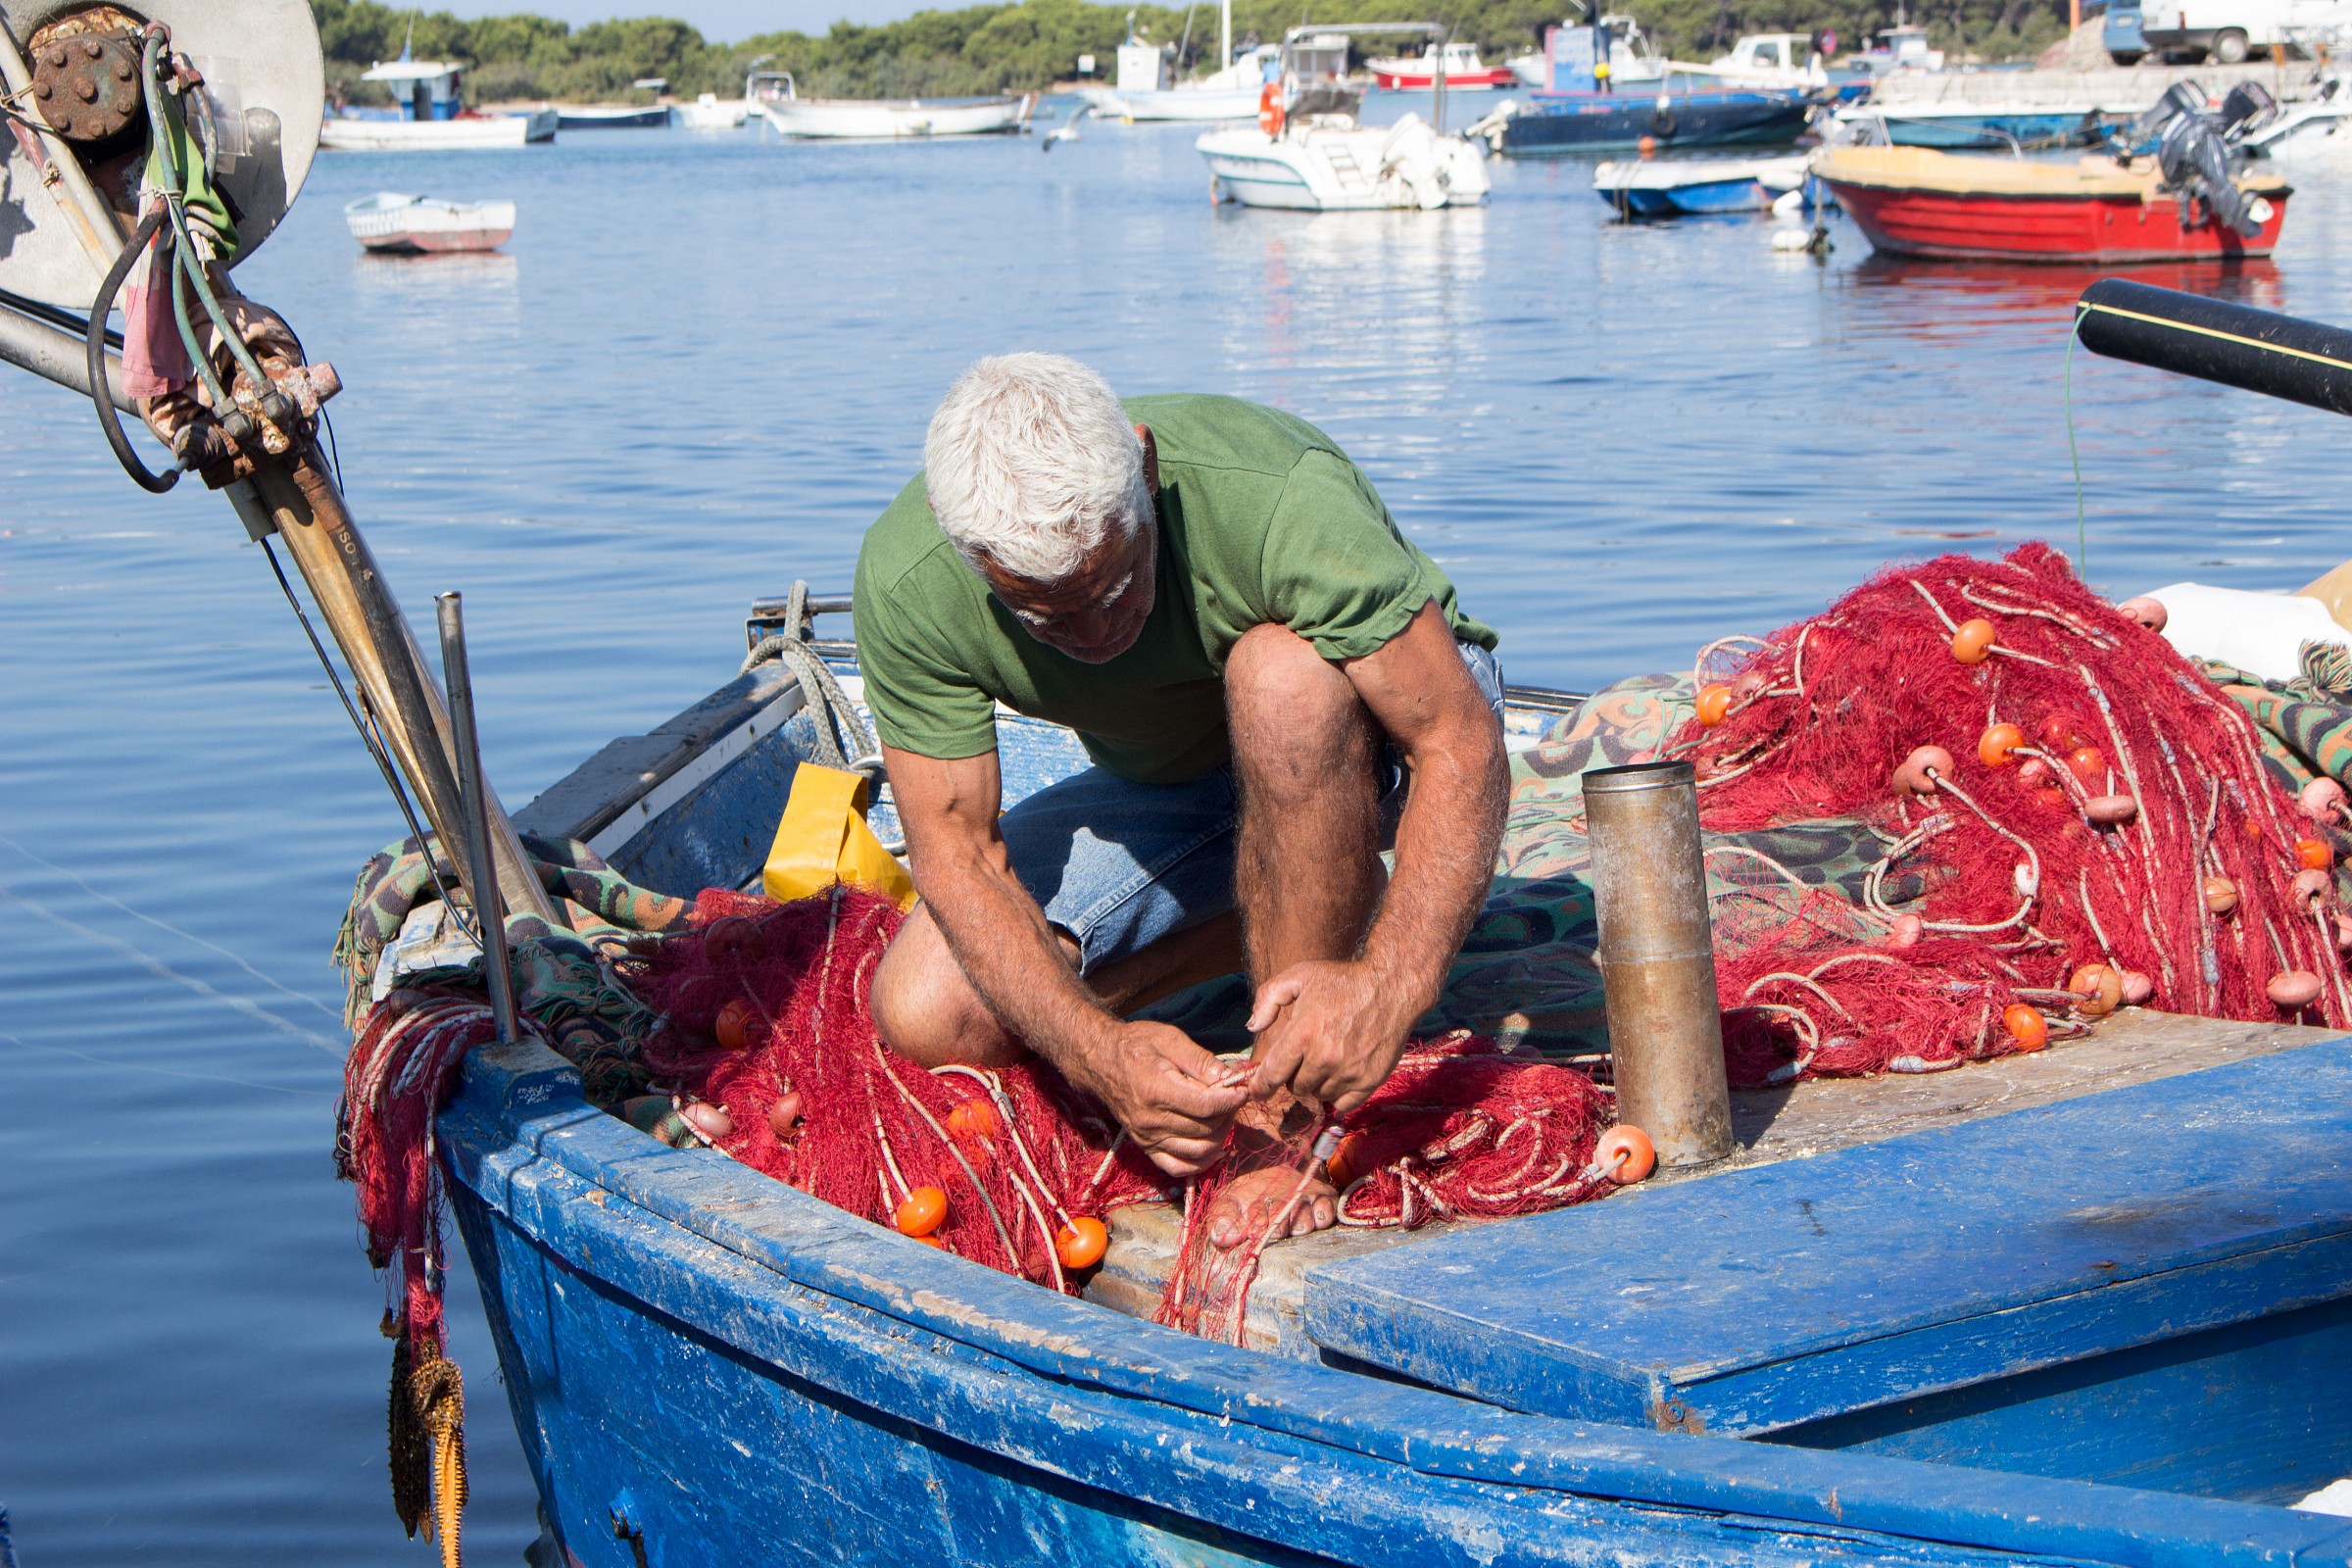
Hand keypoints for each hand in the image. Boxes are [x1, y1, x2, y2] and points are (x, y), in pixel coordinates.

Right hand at [1075, 1020, 1252, 1177]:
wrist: (1100, 1061)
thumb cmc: (1136, 1045)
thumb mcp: (1169, 1039)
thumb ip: (1200, 1060)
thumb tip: (1229, 1078)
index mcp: (1156, 1090)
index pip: (1206, 1106)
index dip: (1231, 1100)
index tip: (1243, 1090)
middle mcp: (1150, 1120)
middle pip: (1205, 1129)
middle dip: (1228, 1114)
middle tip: (1234, 1098)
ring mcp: (1146, 1137)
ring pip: (1197, 1151)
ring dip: (1220, 1137)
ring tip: (1224, 1116)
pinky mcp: (1145, 1147)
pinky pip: (1177, 1167)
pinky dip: (1200, 1163)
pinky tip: (1214, 1148)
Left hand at [1245, 959, 1417, 1116]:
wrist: (1391, 987)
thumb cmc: (1342, 980)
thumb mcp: (1299, 976)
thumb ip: (1268, 998)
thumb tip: (1253, 1028)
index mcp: (1304, 1033)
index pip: (1272, 1074)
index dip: (1260, 1086)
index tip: (1257, 1090)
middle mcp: (1325, 1058)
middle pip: (1295, 1087)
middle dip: (1295, 1074)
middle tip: (1306, 1055)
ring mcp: (1349, 1072)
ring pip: (1319, 1094)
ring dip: (1318, 1082)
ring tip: (1327, 1058)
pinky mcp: (1370, 1081)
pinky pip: (1343, 1104)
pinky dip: (1338, 1094)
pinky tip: (1341, 1074)